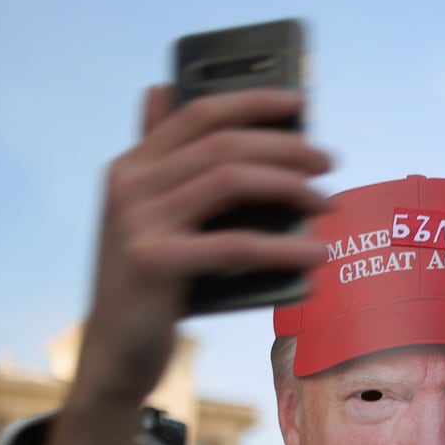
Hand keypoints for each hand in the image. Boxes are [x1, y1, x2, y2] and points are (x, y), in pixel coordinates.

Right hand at [37, 87, 331, 444]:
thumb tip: (166, 90)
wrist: (115, 354)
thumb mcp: (154, 219)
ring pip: (231, 181)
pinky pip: (236, 244)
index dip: (251, 102)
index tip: (299, 104)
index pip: (197, 113)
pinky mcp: (155, 263)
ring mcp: (137, 223)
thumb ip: (165, 164)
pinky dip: (284, 247)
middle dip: (286, 148)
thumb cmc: (151, 284)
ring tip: (327, 203)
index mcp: (130, 165)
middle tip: (329, 163)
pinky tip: (316, 253)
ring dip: (291, 187)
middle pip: (223, 144)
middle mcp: (128, 185)